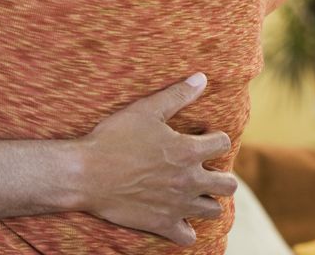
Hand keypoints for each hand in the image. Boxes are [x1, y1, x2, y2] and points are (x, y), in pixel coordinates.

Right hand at [76, 73, 238, 245]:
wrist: (86, 174)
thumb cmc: (114, 138)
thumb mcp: (145, 110)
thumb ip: (177, 95)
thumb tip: (202, 78)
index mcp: (188, 152)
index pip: (222, 144)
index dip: (214, 139)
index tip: (202, 138)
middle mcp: (190, 180)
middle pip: (228, 185)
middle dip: (221, 177)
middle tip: (205, 171)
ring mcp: (178, 205)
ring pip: (213, 210)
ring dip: (207, 202)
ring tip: (194, 194)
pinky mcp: (162, 224)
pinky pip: (188, 236)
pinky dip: (186, 230)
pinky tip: (178, 220)